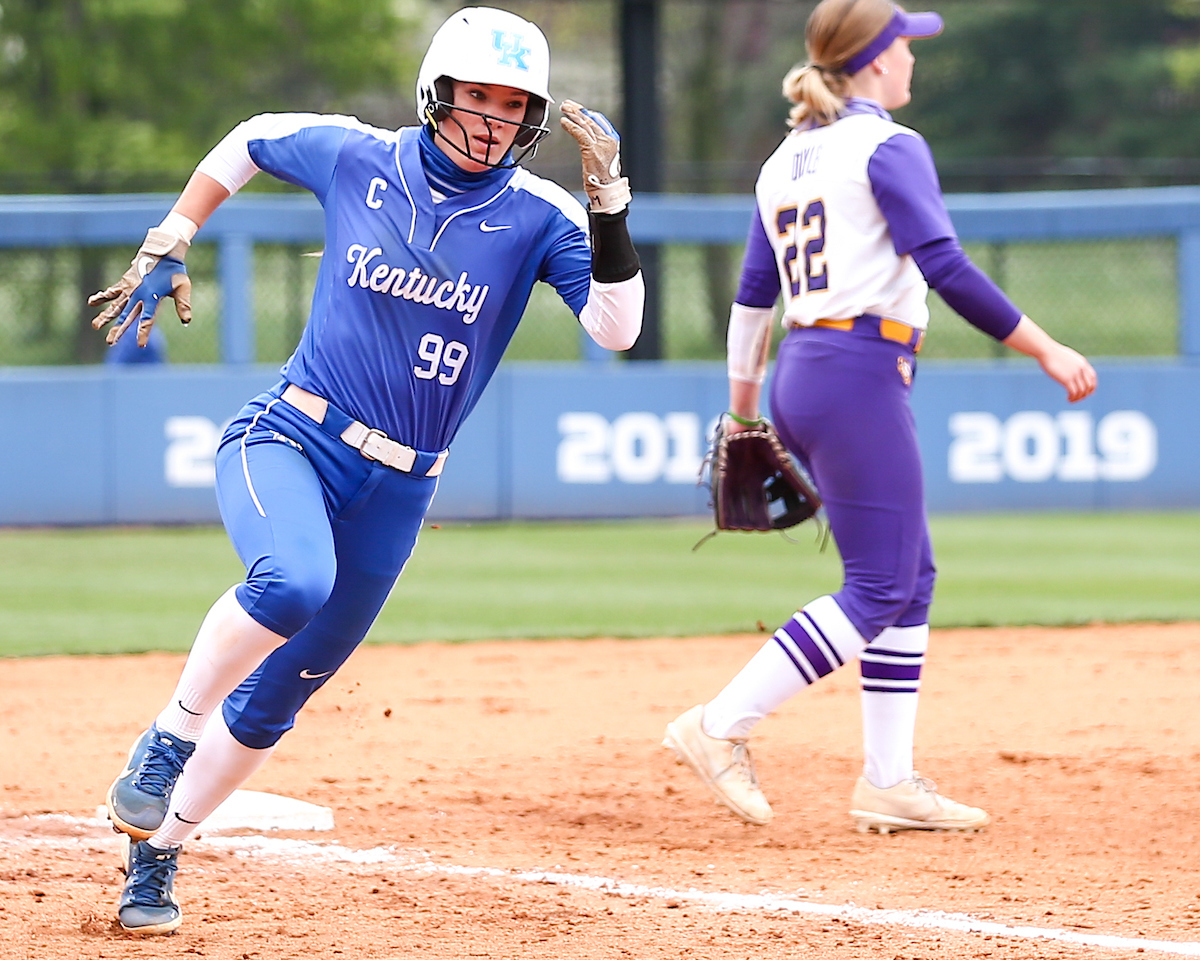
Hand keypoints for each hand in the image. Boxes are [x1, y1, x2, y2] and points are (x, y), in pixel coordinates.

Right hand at [90, 228, 191, 346]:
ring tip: (95, 326)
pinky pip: (112, 291)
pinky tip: (91, 303)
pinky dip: (102, 297)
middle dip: (118, 329)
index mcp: (153, 298)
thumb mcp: (182, 288)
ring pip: (116, 305)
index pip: (147, 320)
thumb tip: (187, 322)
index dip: (143, 333)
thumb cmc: (174, 271)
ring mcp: (130, 288)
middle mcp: (139, 295)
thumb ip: (183, 305)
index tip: (139, 345)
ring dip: (105, 316)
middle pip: (127, 316)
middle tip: (110, 342)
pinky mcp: (125, 281)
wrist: (163, 250)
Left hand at [559, 100, 631, 213]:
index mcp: (612, 140)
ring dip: (572, 114)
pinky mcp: (592, 149)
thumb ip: (597, 147)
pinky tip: (564, 122)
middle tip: (567, 104)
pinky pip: (579, 133)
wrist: (606, 190)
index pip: (598, 120)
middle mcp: (607, 139)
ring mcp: (600, 144)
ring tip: (564, 108)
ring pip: (584, 124)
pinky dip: (570, 126)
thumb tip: (588, 140)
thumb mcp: (604, 159)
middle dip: (577, 110)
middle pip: (590, 119)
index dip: (586, 113)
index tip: (577, 109)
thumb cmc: (604, 179)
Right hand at [1038, 341, 1096, 402]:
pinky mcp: (1066, 379)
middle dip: (1085, 394)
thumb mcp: (1066, 356)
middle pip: (1089, 386)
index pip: (1093, 377)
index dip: (1091, 387)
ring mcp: (1074, 374)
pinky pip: (1073, 392)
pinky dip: (1072, 397)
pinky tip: (1068, 399)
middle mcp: (1081, 369)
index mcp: (1082, 363)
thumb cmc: (1052, 353)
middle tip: (1077, 398)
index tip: (1084, 392)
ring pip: (1082, 391)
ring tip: (1071, 400)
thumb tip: (1069, 367)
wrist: (1046, 351)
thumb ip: (1071, 363)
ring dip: (1077, 398)